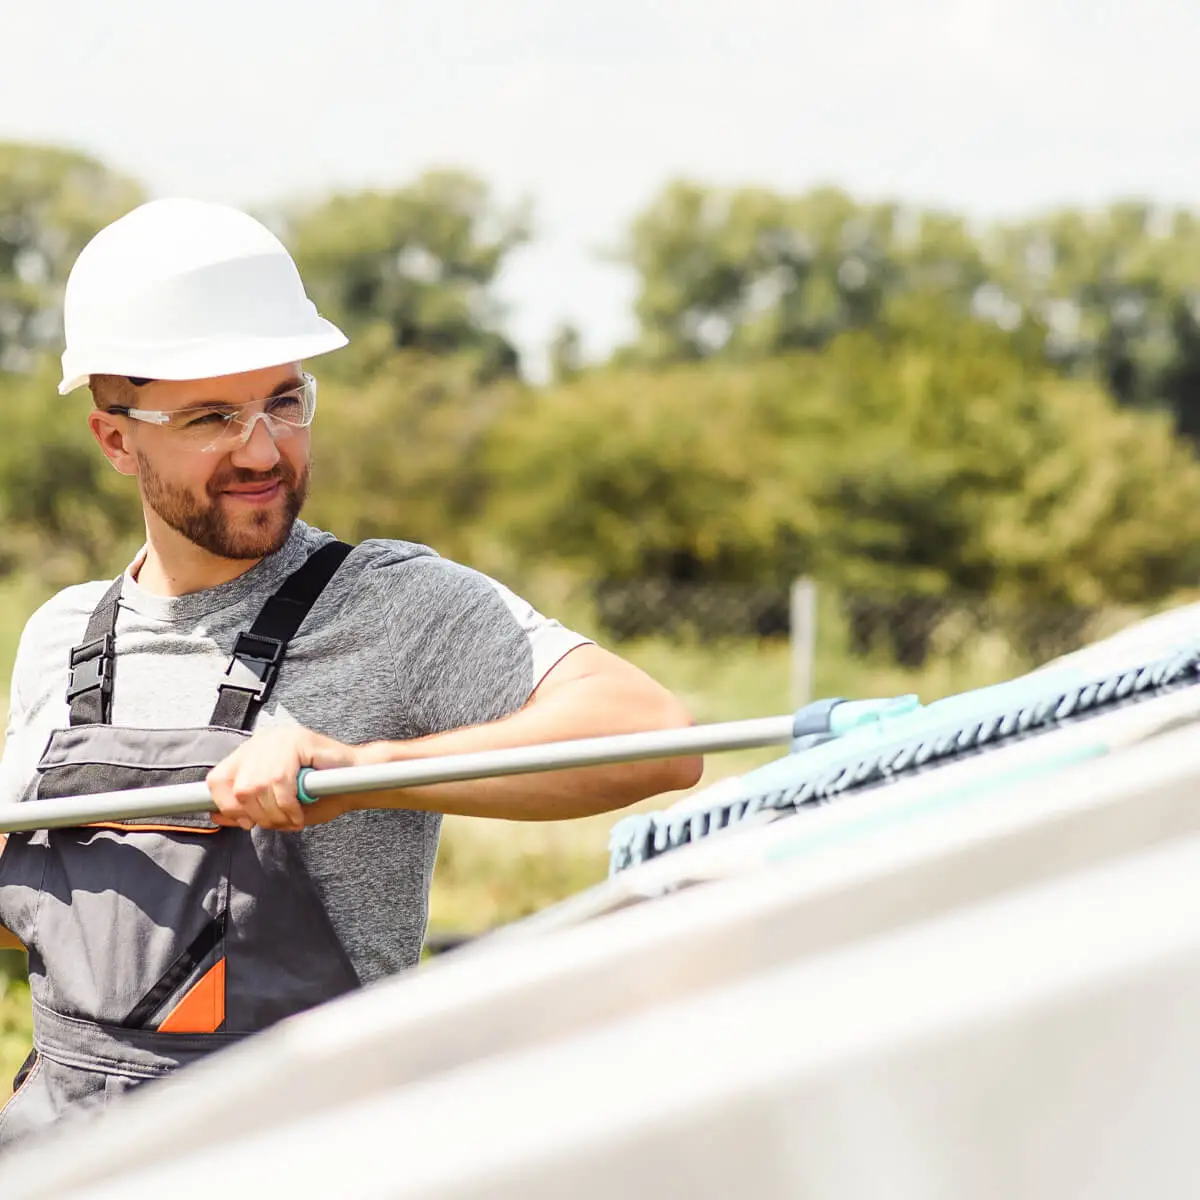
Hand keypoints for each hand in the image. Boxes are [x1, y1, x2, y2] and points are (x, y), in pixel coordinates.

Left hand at [205, 726, 361, 831]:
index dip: (228, 806)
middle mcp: (261, 741)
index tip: (246, 822)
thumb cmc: (322, 791)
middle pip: (238, 788)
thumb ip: (248, 808)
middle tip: (280, 822)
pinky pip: (280, 782)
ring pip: (257, 787)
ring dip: (276, 813)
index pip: (218, 779)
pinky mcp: (297, 740)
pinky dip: (289, 806)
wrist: (360, 777)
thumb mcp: (278, 804)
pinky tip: (301, 811)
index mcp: (252, 753)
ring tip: (293, 817)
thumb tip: (217, 815)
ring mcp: (279, 738)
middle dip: (259, 815)